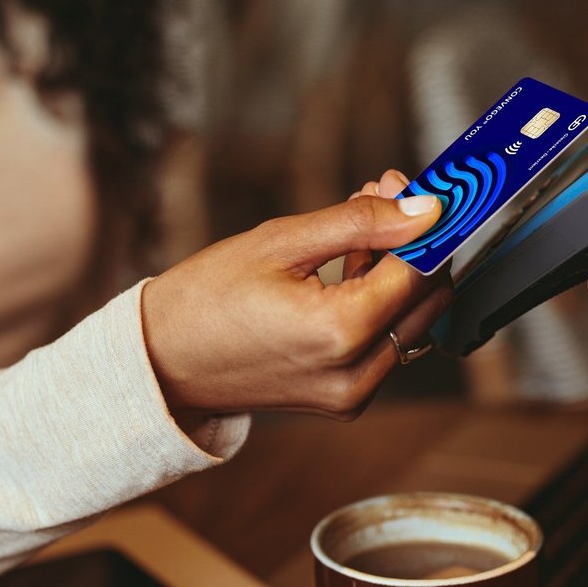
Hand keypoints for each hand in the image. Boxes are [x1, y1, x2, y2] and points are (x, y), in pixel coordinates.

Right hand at [142, 170, 450, 419]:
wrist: (161, 361)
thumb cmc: (206, 299)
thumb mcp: (282, 242)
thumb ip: (360, 223)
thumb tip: (424, 208)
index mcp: (341, 332)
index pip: (420, 269)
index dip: (425, 223)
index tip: (418, 189)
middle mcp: (356, 373)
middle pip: (426, 299)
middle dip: (415, 244)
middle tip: (384, 198)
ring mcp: (352, 394)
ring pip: (411, 322)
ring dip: (399, 272)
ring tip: (359, 226)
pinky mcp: (344, 399)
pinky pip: (385, 344)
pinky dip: (380, 303)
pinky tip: (352, 265)